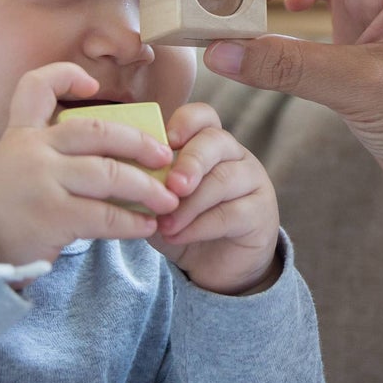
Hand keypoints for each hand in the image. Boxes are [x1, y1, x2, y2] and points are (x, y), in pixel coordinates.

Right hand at [0, 63, 180, 266]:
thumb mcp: (8, 169)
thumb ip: (45, 155)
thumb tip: (111, 160)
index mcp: (20, 135)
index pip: (35, 87)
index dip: (66, 76)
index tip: (93, 84)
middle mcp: (31, 150)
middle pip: (98, 131)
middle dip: (139, 143)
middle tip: (165, 158)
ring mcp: (41, 181)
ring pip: (110, 174)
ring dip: (147, 188)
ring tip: (167, 202)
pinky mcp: (51, 215)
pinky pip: (105, 215)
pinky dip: (132, 222)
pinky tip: (146, 227)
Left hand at [148, 102, 280, 294]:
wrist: (213, 266)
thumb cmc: (184, 224)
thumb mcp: (160, 202)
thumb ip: (148, 185)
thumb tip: (122, 176)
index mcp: (209, 144)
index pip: (203, 116)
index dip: (185, 122)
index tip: (165, 141)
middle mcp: (235, 156)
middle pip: (216, 141)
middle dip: (190, 162)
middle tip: (171, 186)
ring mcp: (252, 182)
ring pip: (224, 179)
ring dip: (189, 204)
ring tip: (165, 225)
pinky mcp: (260, 213)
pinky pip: (231, 213)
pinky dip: (199, 226)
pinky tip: (178, 237)